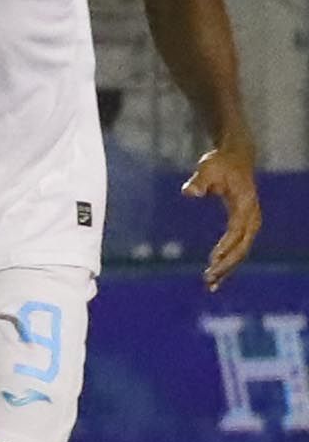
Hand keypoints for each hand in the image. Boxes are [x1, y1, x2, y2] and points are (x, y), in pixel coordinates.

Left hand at [186, 143, 264, 288]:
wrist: (236, 157)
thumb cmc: (220, 163)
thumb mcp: (208, 167)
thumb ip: (199, 181)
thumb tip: (189, 192)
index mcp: (245, 204)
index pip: (237, 230)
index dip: (226, 247)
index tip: (212, 260)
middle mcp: (252, 216)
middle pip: (242, 246)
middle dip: (227, 264)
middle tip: (208, 279)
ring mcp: (250, 222)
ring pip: (242, 250)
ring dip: (228, 268)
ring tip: (210, 284)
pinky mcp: (245, 224)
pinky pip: (239, 247)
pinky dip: (229, 261)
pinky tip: (216, 275)